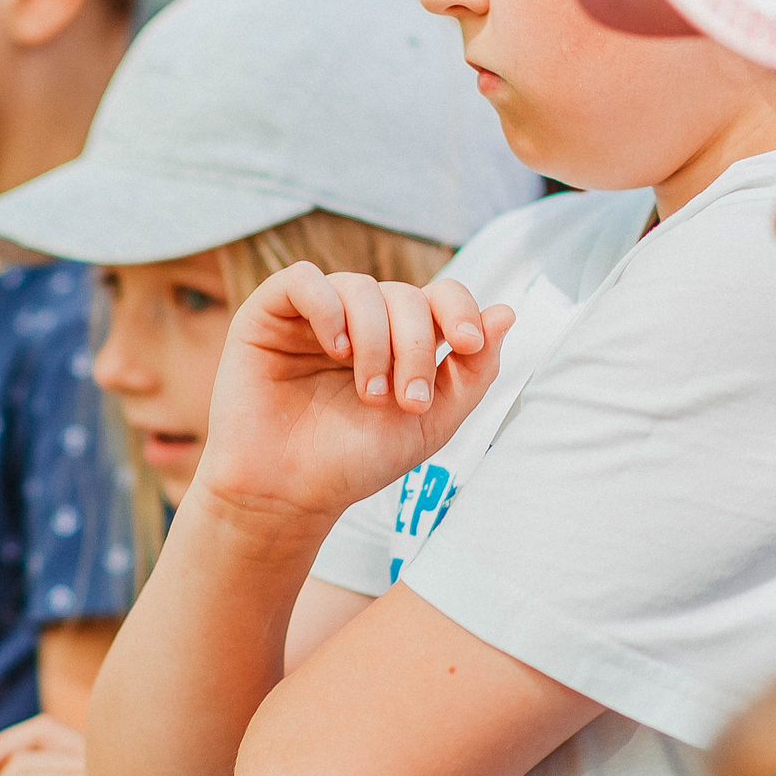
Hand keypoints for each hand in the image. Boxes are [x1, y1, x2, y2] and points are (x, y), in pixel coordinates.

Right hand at [195, 265, 512, 527]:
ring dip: (376, 341)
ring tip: (368, 394)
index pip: (440, 296)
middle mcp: (361, 320)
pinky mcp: (269, 314)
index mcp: (400, 340)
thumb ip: (473, 373)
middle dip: (417, 346)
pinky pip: (304, 280)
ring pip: (362, 288)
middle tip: (406, 401)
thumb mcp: (431, 423)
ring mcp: (315, 315)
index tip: (467, 346)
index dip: (460, 310)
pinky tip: (335, 349)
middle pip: (407, 294)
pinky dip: (328, 308)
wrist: (287, 495)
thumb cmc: (354, 462)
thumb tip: (507, 312)